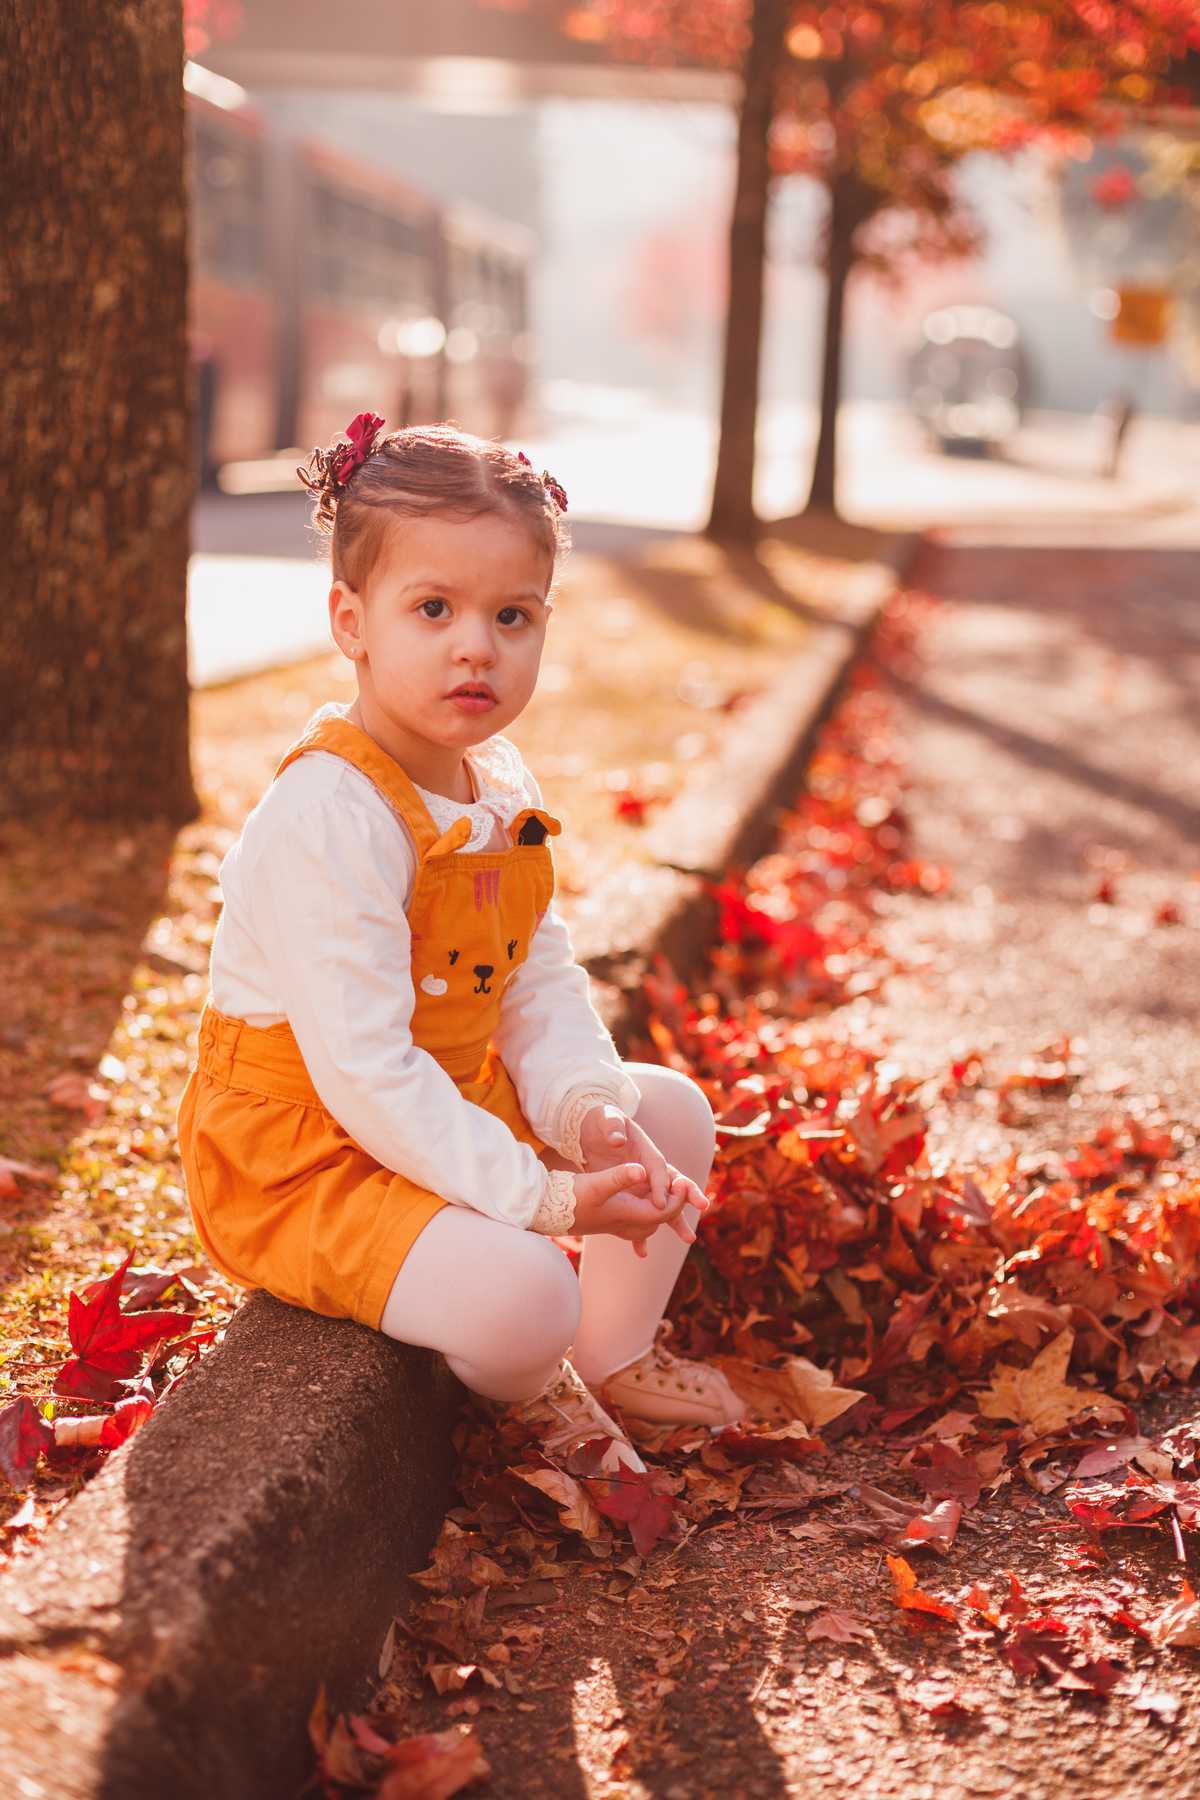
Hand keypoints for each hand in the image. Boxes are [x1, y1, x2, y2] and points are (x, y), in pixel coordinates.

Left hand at [576, 1104, 707, 1253]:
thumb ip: (612, 1127)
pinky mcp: (632, 1193)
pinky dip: (640, 1233)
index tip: (660, 1203)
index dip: (659, 1185)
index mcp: (646, 1150)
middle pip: (673, 1184)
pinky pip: (640, 1214)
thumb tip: (618, 1140)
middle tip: (703, 1207)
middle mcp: (650, 1168)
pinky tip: (640, 1252)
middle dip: (688, 1197)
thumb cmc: (602, 1121)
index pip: (657, 1168)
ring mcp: (643, 1182)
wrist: (592, 1130)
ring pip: (664, 1203)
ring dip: (675, 1220)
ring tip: (689, 1238)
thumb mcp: (606, 1119)